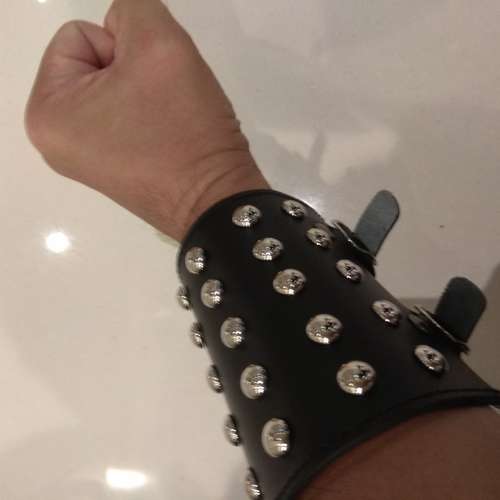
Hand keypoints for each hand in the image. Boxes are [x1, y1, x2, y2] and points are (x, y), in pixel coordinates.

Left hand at [25, 0, 268, 240]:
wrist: (218, 201)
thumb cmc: (183, 128)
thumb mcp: (159, 43)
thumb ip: (135, 6)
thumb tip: (127, 22)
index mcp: (46, 113)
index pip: (79, 35)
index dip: (125, 48)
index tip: (150, 86)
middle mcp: (54, 141)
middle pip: (95, 63)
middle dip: (135, 72)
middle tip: (164, 104)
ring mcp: (84, 160)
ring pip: (115, 88)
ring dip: (147, 92)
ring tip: (169, 121)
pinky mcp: (112, 171)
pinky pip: (125, 118)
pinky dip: (150, 116)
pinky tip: (168, 136)